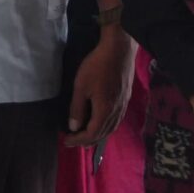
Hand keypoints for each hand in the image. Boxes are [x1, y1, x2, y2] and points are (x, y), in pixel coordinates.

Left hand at [64, 34, 134, 148]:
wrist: (119, 51)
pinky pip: (116, 120)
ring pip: (112, 127)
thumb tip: (74, 127)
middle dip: (88, 140)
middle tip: (75, 142)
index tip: (66, 141)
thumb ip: (77, 108)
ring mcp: (123, 105)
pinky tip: (102, 122)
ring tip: (87, 137)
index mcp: (105, 111)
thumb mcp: (81, 87)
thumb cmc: (97, 67)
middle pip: (103, 133)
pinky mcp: (126, 98)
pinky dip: (107, 126)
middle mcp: (117, 112)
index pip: (92, 133)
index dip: (79, 140)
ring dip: (99, 135)